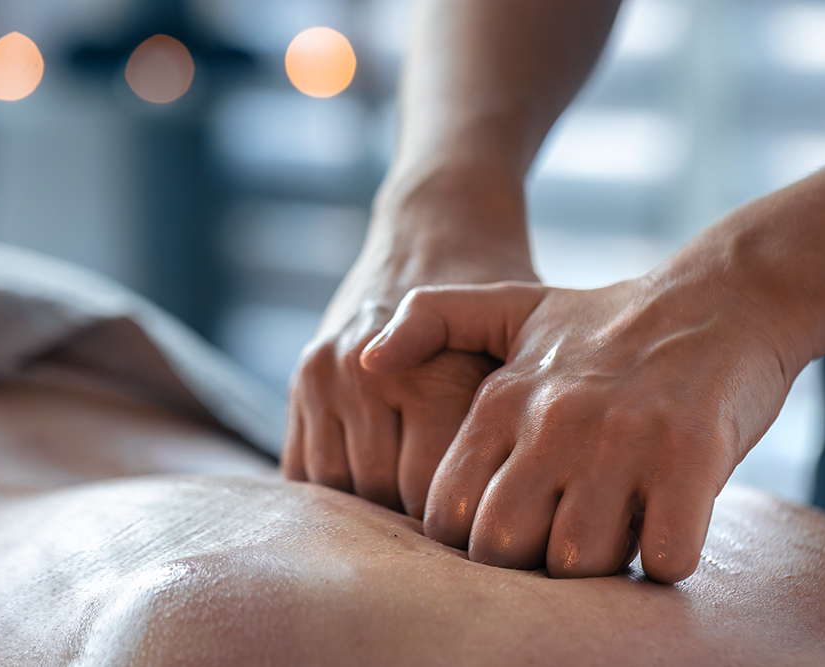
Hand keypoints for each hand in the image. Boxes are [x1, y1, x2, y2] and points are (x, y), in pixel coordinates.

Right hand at [281, 168, 536, 517]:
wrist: (436, 228)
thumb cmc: (497, 300)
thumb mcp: (523, 349)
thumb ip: (514, 424)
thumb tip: (522, 506)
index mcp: (436, 378)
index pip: (432, 495)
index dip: (456, 516)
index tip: (477, 521)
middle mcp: (372, 378)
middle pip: (382, 496)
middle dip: (413, 518)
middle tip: (444, 524)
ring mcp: (328, 376)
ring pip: (337, 488)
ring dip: (368, 505)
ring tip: (405, 507)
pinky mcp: (302, 377)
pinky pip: (301, 465)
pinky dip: (331, 488)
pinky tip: (367, 487)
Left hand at [360, 272, 804, 581]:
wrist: (724, 296)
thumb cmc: (611, 320)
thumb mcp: (516, 304)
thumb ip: (433, 319)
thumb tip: (365, 360)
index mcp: (504, 398)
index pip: (447, 513)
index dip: (475, 539)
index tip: (516, 527)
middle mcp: (553, 420)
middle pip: (503, 548)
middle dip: (528, 564)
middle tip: (566, 539)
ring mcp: (622, 439)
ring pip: (577, 561)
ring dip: (601, 565)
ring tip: (621, 528)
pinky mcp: (690, 456)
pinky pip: (662, 557)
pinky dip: (667, 558)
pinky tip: (670, 525)